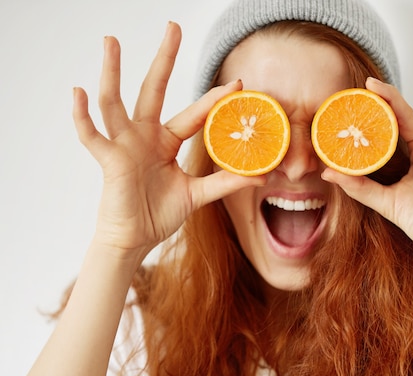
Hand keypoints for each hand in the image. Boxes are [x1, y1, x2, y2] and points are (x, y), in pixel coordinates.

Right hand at [73, 22, 263, 255]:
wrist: (134, 238)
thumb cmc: (159, 214)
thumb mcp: (197, 195)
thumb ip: (225, 183)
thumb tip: (261, 176)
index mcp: (166, 141)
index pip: (194, 114)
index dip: (214, 99)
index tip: (237, 84)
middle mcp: (144, 135)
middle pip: (154, 89)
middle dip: (164, 59)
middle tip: (173, 27)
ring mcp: (124, 144)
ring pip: (116, 102)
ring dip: (112, 72)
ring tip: (111, 41)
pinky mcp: (109, 159)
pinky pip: (91, 135)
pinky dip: (83, 115)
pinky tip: (79, 91)